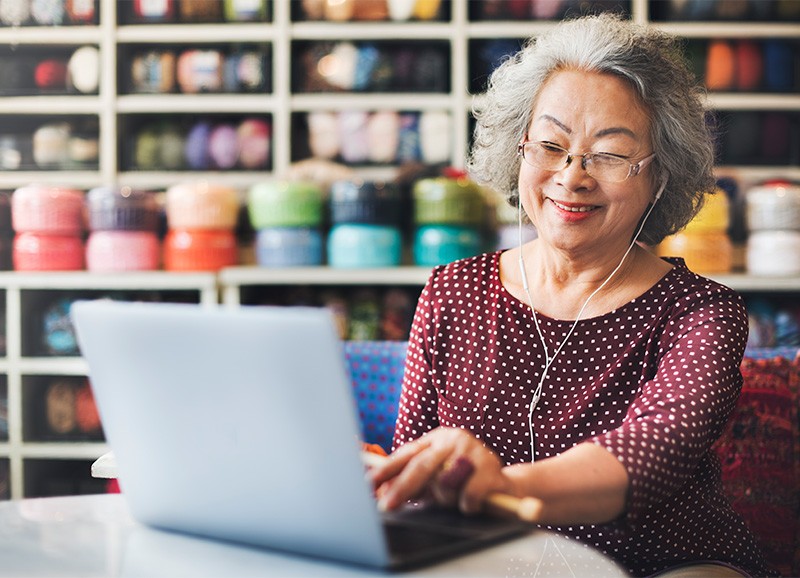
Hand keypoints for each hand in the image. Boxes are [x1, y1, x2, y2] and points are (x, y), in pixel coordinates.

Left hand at [369, 427, 514, 514]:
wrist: (506, 487)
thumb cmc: (465, 482)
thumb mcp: (437, 479)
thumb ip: (414, 482)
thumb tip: (383, 492)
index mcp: (437, 439)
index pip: (406, 454)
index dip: (387, 470)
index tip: (369, 483)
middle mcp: (453, 439)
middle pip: (421, 465)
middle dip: (402, 488)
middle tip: (386, 505)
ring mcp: (473, 450)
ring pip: (445, 482)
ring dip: (447, 498)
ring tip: (456, 499)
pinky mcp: (491, 467)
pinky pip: (468, 495)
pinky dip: (467, 505)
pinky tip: (473, 503)